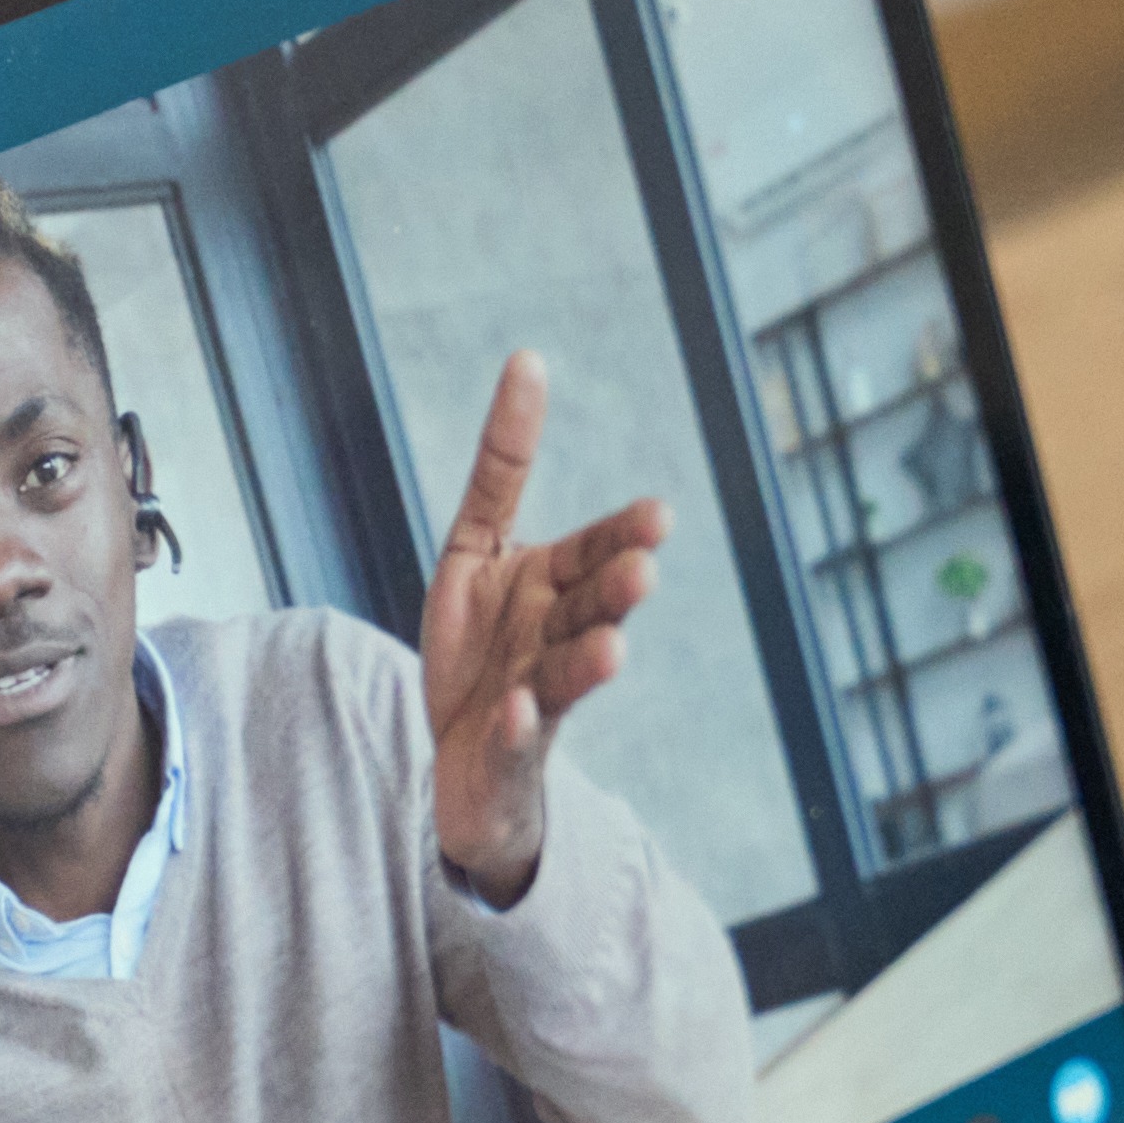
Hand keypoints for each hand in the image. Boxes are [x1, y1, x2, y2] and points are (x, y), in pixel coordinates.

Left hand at [420, 351, 669, 906]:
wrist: (464, 764)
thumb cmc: (478, 651)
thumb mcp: (474, 553)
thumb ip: (500, 473)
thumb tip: (530, 358)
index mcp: (551, 586)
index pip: (591, 551)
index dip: (620, 535)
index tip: (658, 517)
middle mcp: (552, 637)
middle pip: (588, 608)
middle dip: (614, 590)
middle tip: (643, 569)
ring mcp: (535, 698)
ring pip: (565, 676)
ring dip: (587, 663)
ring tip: (611, 651)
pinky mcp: (506, 751)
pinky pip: (513, 738)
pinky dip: (518, 727)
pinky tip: (516, 710)